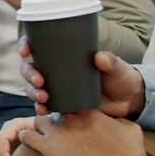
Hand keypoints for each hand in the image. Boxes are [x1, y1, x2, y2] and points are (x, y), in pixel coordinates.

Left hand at [16, 110, 146, 155]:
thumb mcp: (131, 130)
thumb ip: (118, 119)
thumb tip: (114, 119)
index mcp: (89, 109)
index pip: (71, 101)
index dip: (70, 110)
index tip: (72, 121)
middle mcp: (71, 116)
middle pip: (54, 110)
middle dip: (55, 119)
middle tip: (59, 131)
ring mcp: (59, 131)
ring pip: (39, 121)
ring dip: (41, 129)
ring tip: (45, 138)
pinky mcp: (50, 149)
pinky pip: (27, 137)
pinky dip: (27, 139)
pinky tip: (31, 144)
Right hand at [18, 38, 145, 117]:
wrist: (128, 101)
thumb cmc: (121, 78)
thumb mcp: (118, 67)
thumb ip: (111, 61)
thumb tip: (100, 57)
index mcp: (65, 55)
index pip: (39, 46)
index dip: (26, 45)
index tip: (26, 50)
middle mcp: (57, 70)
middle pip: (31, 68)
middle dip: (29, 74)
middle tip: (39, 81)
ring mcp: (58, 88)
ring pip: (34, 87)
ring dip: (32, 92)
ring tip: (43, 97)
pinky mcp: (62, 104)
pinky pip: (44, 105)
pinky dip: (40, 107)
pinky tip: (43, 110)